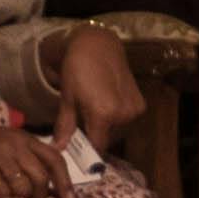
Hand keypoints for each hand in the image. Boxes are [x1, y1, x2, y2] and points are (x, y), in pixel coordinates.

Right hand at [0, 103, 64, 197]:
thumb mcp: (4, 140)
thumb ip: (24, 155)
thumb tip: (45, 182)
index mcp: (24, 138)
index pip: (55, 158)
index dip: (65, 180)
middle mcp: (16, 144)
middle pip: (42, 175)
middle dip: (43, 195)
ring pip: (23, 184)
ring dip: (21, 197)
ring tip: (12, 196)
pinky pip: (2, 188)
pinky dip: (3, 196)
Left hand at [57, 24, 144, 150]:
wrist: (98, 45)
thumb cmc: (77, 69)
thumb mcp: (67, 98)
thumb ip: (65, 127)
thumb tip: (58, 149)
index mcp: (103, 114)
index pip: (97, 147)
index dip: (87, 152)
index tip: (78, 150)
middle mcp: (123, 115)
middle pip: (107, 140)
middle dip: (94, 137)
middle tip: (82, 126)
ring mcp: (134, 109)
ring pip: (117, 131)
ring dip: (106, 128)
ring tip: (93, 112)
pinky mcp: (140, 103)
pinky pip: (126, 120)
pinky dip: (116, 119)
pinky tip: (107, 104)